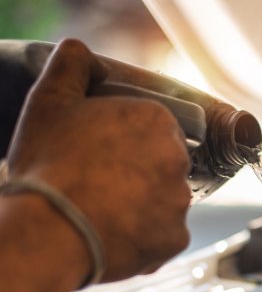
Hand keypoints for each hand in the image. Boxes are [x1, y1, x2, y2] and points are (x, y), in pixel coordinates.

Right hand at [7, 39, 190, 281]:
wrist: (52, 231)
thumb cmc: (51, 167)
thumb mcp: (51, 102)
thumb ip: (71, 67)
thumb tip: (81, 53)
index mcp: (157, 120)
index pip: (151, 127)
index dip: (124, 140)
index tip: (101, 153)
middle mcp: (178, 159)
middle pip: (160, 163)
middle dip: (136, 171)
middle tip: (99, 182)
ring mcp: (180, 201)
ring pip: (163, 200)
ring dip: (141, 205)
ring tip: (101, 210)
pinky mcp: (176, 238)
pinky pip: (164, 236)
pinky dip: (144, 237)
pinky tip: (114, 233)